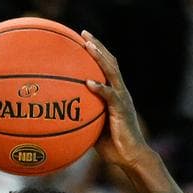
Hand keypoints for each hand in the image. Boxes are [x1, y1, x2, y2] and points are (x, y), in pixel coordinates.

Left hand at [81, 30, 151, 168]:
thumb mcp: (93, 128)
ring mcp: (122, 100)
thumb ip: (83, 117)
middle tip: (84, 34)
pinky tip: (88, 82)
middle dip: (98, 47)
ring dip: (100, 58)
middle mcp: (121, 92)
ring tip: (88, 46)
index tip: (84, 40)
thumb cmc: (113, 146)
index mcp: (115, 94)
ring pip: (112, 73)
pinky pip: (110, 96)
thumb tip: (61, 115)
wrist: (131, 157)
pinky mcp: (122, 110)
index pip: (108, 67)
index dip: (98, 52)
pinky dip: (100, 88)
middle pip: (110, 63)